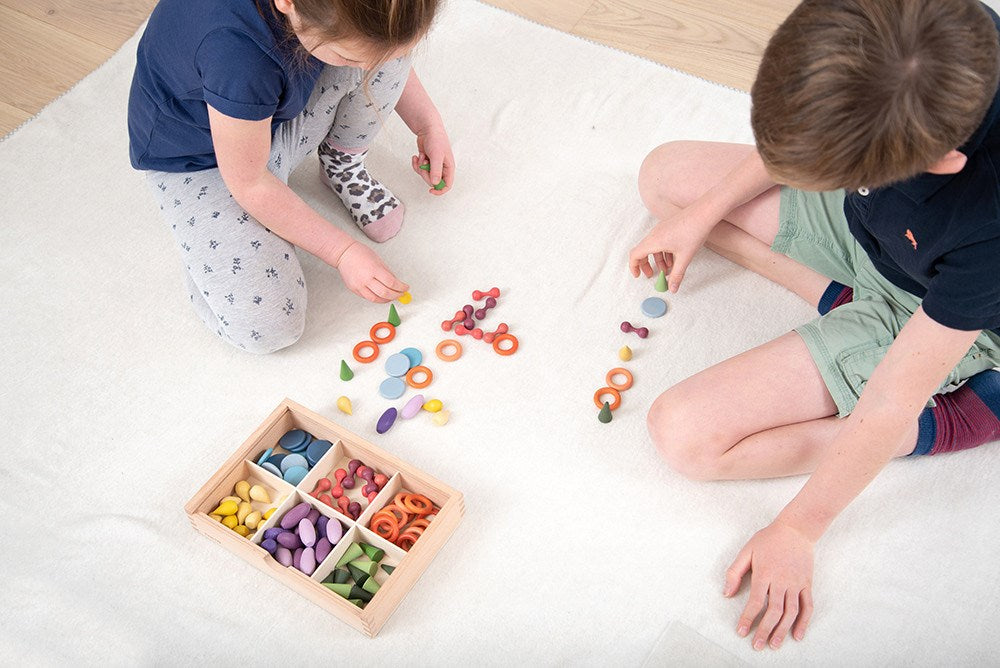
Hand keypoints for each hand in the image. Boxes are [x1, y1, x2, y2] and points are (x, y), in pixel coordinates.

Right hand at [333, 242, 407, 302]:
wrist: (343, 254)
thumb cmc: (360, 253)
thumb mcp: (378, 260)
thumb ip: (388, 272)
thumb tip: (397, 283)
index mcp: (374, 269)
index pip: (391, 283)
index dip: (401, 287)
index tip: (406, 288)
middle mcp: (366, 279)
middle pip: (385, 293)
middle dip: (396, 295)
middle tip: (401, 294)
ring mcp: (359, 285)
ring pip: (376, 299)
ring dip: (387, 299)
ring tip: (392, 297)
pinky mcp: (354, 289)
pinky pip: (368, 297)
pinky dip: (377, 298)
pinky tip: (381, 296)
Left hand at [410, 124, 454, 195]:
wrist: (427, 129)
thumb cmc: (436, 139)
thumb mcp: (437, 156)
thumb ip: (436, 170)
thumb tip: (435, 183)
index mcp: (448, 168)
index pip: (447, 184)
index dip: (440, 190)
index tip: (431, 190)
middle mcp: (441, 168)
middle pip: (433, 181)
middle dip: (425, 174)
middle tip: (424, 164)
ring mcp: (433, 165)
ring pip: (425, 175)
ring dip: (420, 167)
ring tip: (422, 158)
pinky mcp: (426, 162)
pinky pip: (419, 169)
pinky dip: (416, 164)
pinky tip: (417, 156)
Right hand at [628, 204, 717, 291]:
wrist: (703, 213)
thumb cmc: (694, 231)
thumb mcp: (684, 257)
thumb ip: (677, 274)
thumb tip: (672, 287)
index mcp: (654, 241)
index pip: (635, 255)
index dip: (634, 267)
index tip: (638, 275)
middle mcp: (654, 234)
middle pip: (642, 251)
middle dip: (646, 265)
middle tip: (652, 275)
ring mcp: (660, 229)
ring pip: (652, 247)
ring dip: (657, 259)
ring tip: (667, 269)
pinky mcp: (667, 227)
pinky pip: (659, 241)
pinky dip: (662, 252)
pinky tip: (674, 258)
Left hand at [724, 521, 814, 649]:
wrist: (796, 530)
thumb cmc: (768, 540)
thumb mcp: (746, 550)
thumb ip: (734, 572)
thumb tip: (726, 593)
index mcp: (765, 573)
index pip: (755, 601)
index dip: (748, 618)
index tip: (742, 631)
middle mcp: (782, 581)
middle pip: (774, 611)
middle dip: (765, 630)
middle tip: (757, 645)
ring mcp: (796, 583)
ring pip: (791, 612)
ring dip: (783, 630)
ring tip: (775, 645)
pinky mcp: (807, 584)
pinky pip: (807, 606)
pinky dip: (804, 622)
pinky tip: (798, 635)